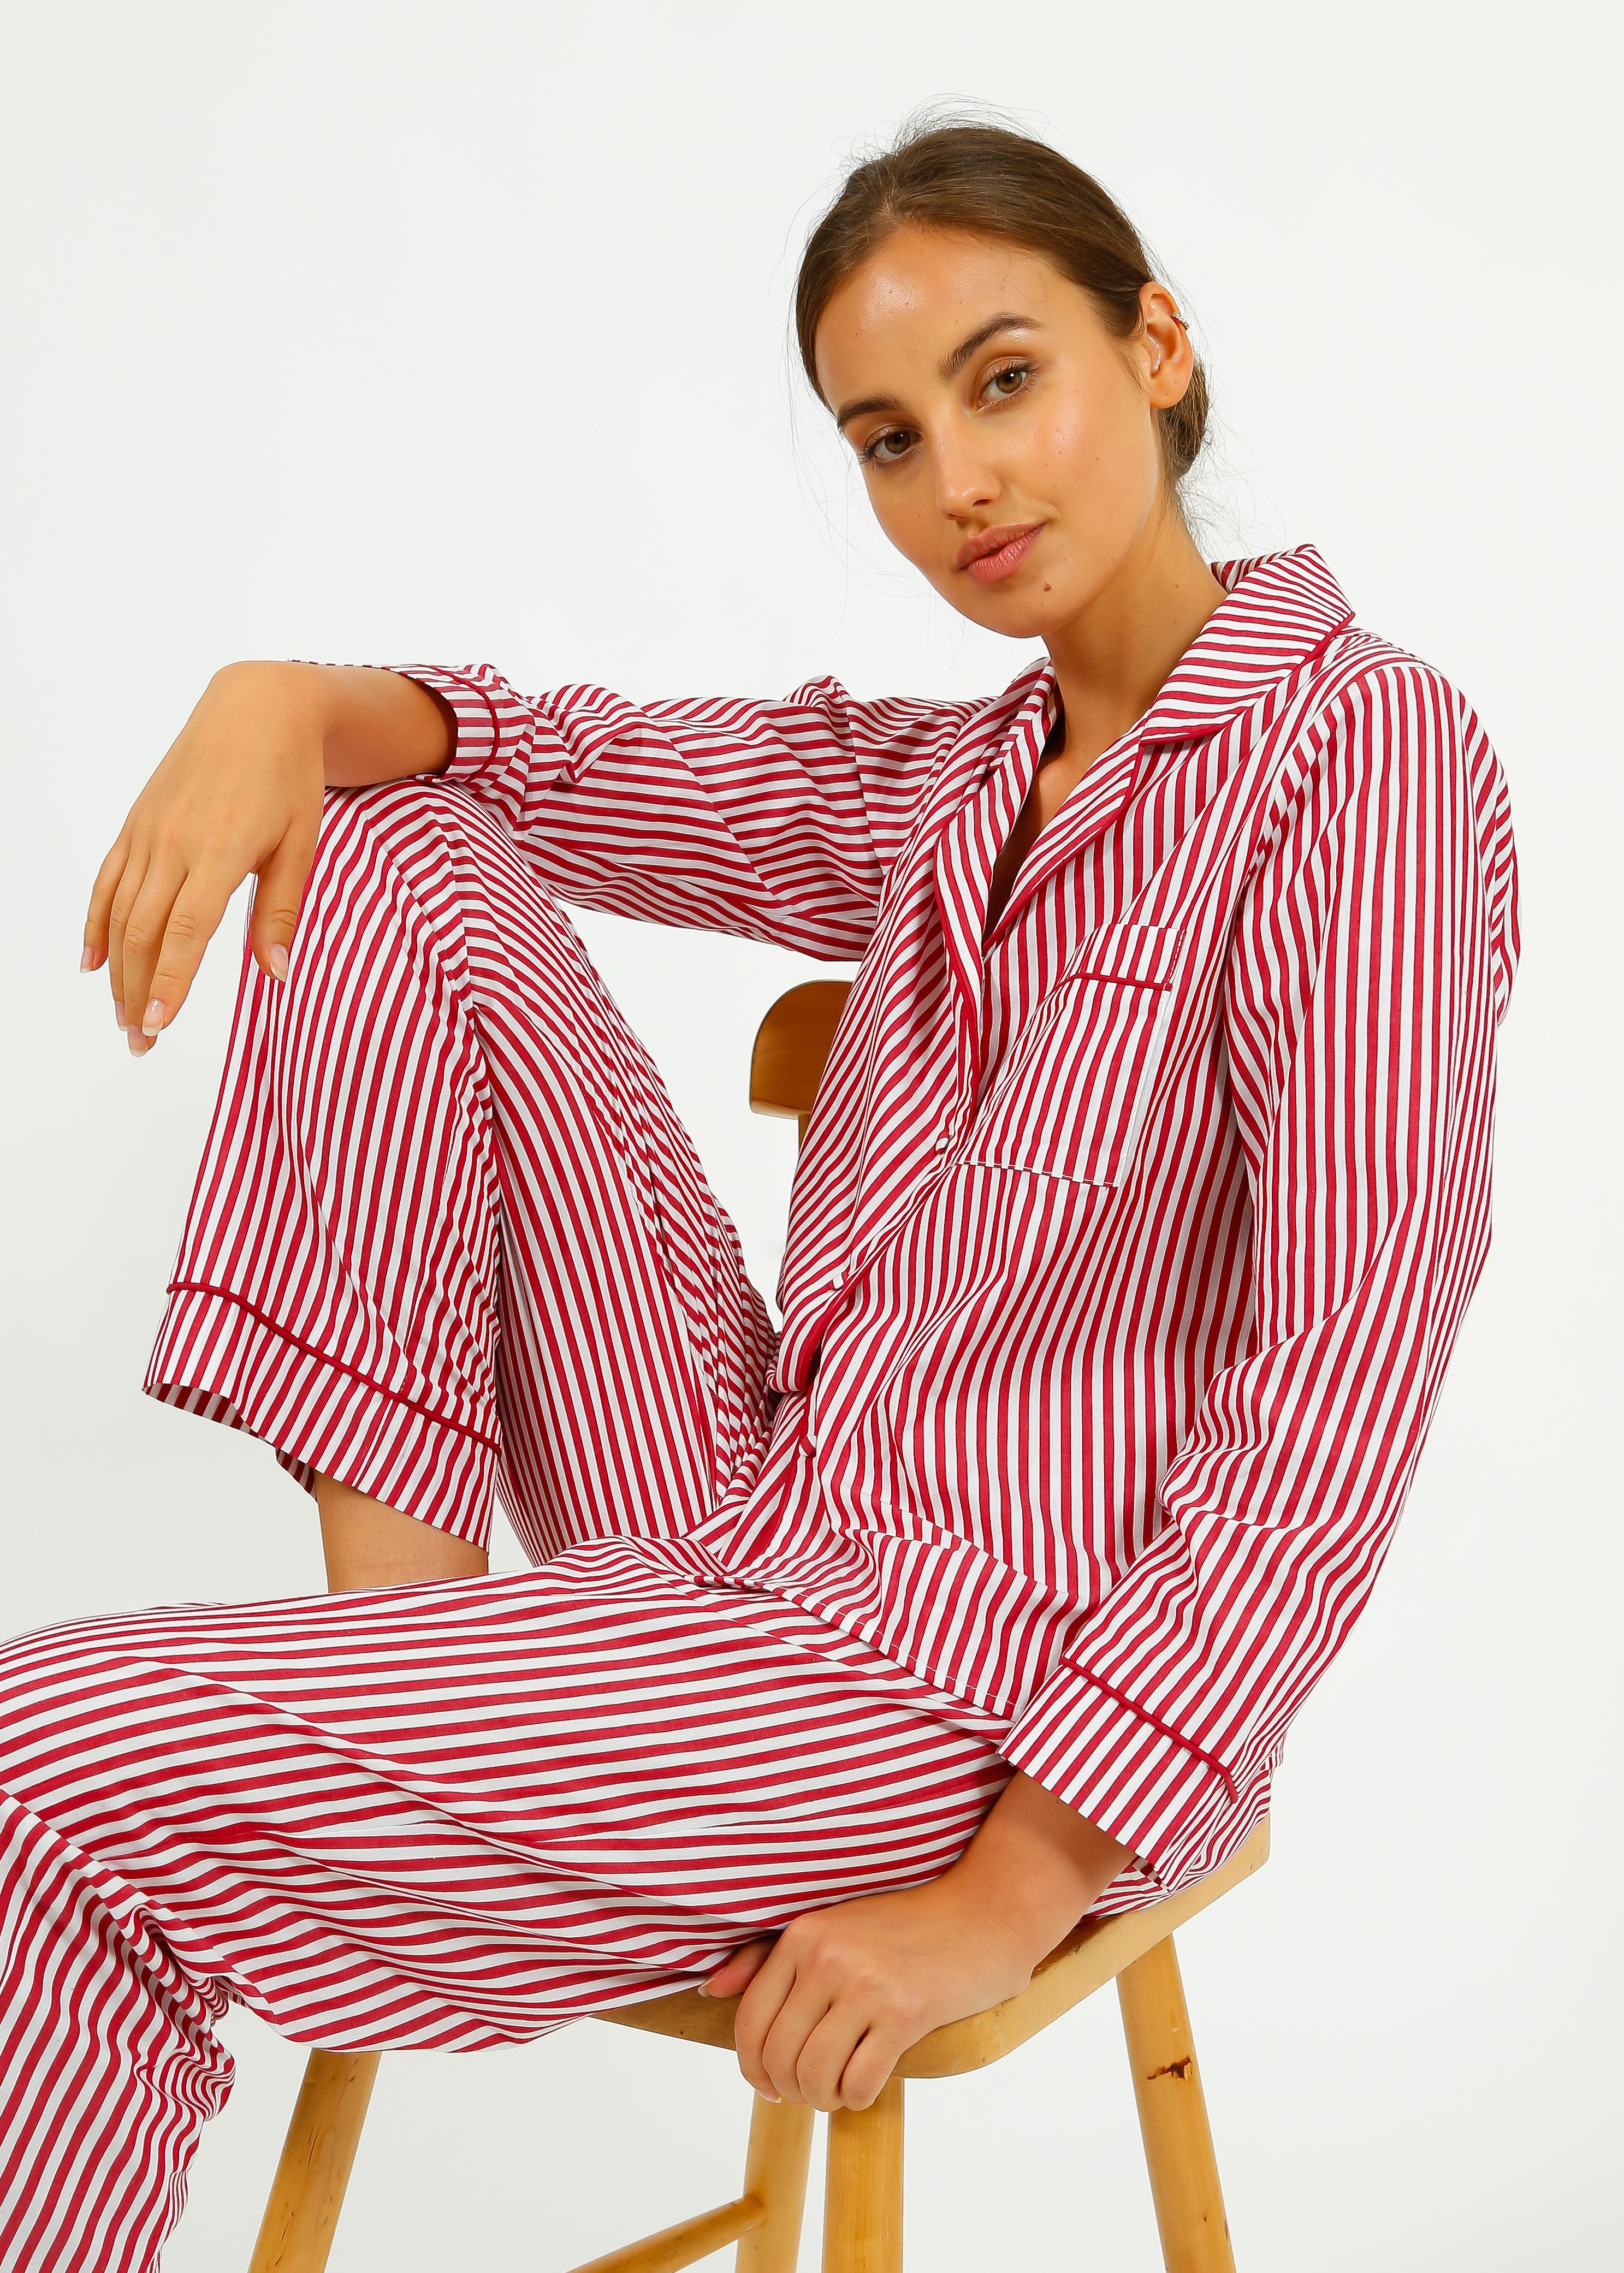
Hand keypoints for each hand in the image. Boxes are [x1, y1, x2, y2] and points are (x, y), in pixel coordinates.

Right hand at [83, 660, 449, 1052]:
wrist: (256, 708)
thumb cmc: (288, 777)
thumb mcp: (301, 845)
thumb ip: (281, 911)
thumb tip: (278, 974)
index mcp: (218, 850)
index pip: (184, 931)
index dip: (168, 982)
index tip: (158, 1026)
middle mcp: (173, 843)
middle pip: (144, 932)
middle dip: (138, 993)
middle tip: (140, 1043)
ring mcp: (148, 832)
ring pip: (119, 913)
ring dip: (118, 970)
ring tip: (123, 1017)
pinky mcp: (136, 824)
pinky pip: (107, 881)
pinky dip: (96, 924)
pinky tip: (93, 963)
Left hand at [706, 1773, 1128, 2110]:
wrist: (982, 1914)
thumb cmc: (906, 1925)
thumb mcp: (833, 1926)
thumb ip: (768, 1956)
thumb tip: (712, 1989)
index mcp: (803, 1935)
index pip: (749, 2020)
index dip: (752, 2066)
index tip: (770, 2083)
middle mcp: (827, 1956)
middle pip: (778, 2055)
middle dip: (787, 2090)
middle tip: (808, 2093)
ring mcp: (866, 1984)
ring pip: (814, 2074)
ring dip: (821, 2098)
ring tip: (836, 2091)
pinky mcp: (905, 2012)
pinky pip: (859, 2081)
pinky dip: (856, 2098)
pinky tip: (865, 2086)